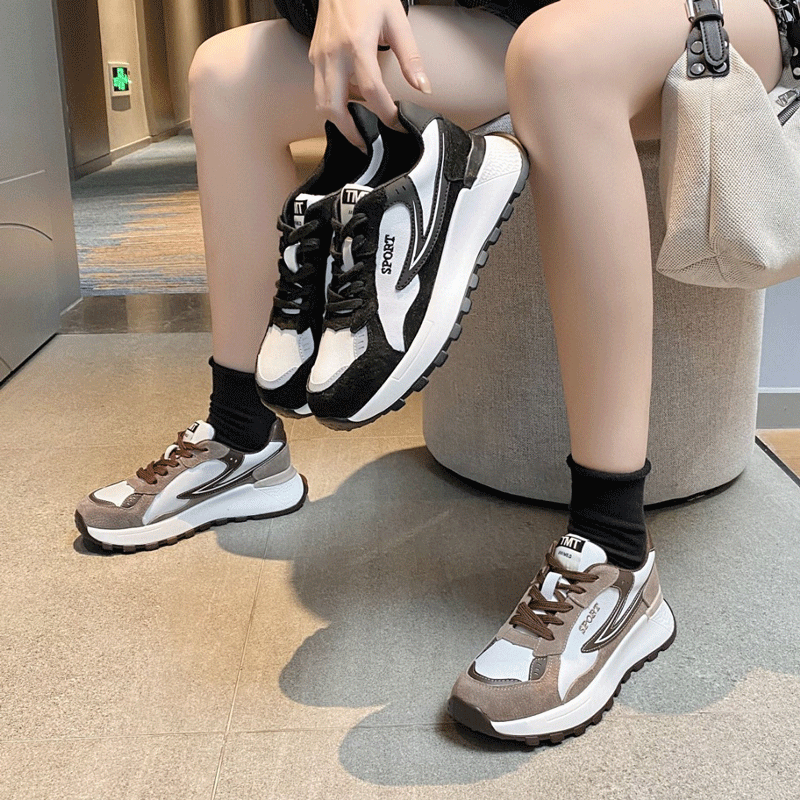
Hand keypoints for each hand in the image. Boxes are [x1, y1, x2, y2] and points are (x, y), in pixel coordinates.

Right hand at [310, 0, 430, 147]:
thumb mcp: (397, 22)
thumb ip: (410, 58)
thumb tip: (423, 87)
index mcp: (356, 45)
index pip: (370, 90)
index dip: (384, 112)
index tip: (396, 123)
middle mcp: (333, 54)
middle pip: (334, 106)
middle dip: (350, 131)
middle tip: (367, 145)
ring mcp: (319, 56)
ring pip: (321, 102)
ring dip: (337, 121)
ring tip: (356, 131)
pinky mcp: (314, 56)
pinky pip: (320, 89)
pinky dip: (332, 104)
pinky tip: (348, 106)